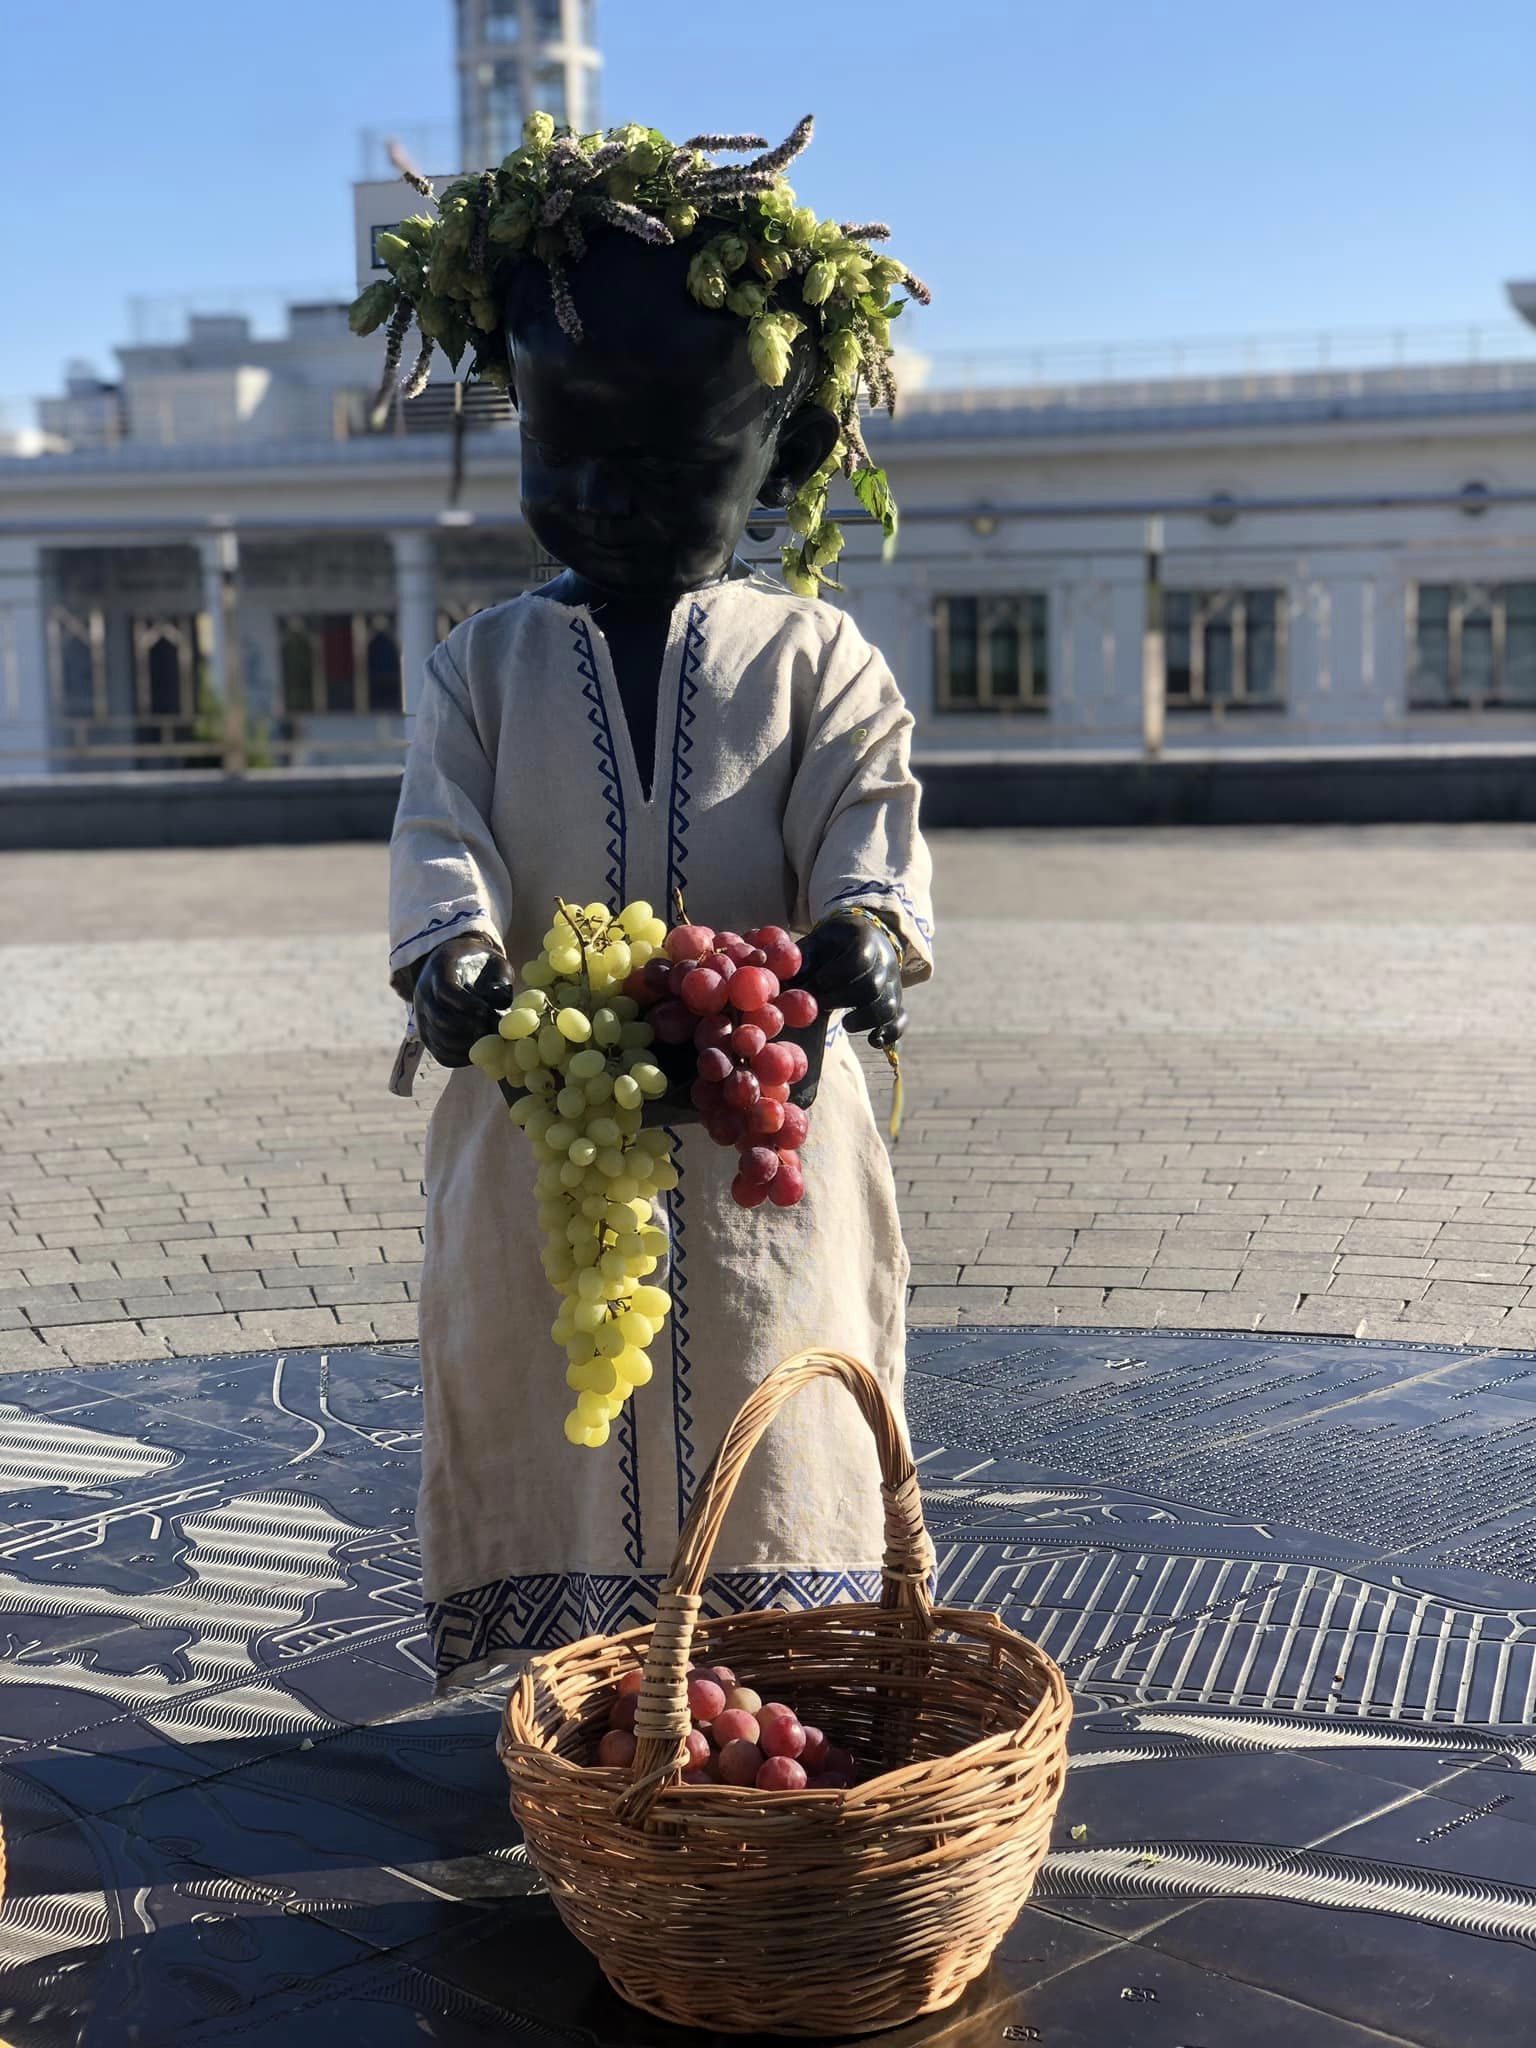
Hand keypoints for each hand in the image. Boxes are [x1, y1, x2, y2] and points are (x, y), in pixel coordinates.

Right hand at [410, 935, 513, 1066]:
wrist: (457, 967)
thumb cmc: (483, 965)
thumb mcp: (495, 963)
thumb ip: (501, 982)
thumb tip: (501, 1007)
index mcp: (440, 968)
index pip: (445, 990)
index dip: (466, 1004)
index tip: (486, 1011)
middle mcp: (424, 992)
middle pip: (439, 1019)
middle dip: (469, 1029)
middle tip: (491, 1031)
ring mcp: (422, 1015)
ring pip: (439, 1040)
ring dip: (467, 1045)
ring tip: (488, 1040)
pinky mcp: (428, 1034)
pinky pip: (440, 1054)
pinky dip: (461, 1058)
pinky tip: (480, 1052)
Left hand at [795, 913, 906, 1049]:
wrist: (864, 938)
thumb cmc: (831, 944)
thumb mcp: (816, 941)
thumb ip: (803, 959)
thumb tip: (784, 985)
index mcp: (864, 939)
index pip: (859, 957)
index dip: (838, 973)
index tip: (818, 982)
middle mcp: (884, 961)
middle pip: (872, 984)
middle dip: (844, 999)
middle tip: (820, 1006)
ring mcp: (893, 983)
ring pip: (889, 1005)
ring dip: (866, 1019)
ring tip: (845, 1024)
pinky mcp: (896, 1001)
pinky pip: (901, 1019)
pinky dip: (890, 1033)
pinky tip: (873, 1041)